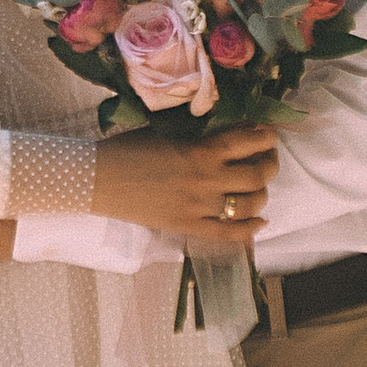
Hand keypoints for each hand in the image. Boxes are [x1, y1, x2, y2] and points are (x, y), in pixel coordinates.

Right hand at [92, 122, 279, 234]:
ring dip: (262, 195)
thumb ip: (199, 136)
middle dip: (270, 163)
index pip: (249, 141)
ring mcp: (199, 208)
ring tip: (260, 188)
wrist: (97, 179)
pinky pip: (230, 234)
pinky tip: (259, 222)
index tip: (267, 134)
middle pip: (257, 174)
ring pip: (250, 205)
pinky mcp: (188, 228)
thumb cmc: (127, 149)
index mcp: (200, 151)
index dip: (265, 137)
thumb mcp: (167, 133)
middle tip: (267, 158)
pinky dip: (251, 229)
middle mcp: (206, 180)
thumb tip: (231, 133)